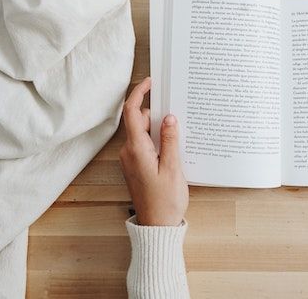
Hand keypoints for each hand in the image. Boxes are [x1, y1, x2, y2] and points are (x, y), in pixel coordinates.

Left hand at [119, 77, 188, 225]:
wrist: (157, 226)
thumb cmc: (165, 201)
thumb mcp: (173, 168)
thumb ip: (170, 140)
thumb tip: (169, 118)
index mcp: (136, 149)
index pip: (132, 112)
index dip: (139, 93)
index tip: (150, 82)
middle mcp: (129, 152)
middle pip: (139, 121)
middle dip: (157, 114)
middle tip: (177, 113)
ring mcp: (131, 160)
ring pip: (142, 133)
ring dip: (158, 129)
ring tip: (179, 134)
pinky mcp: (136, 166)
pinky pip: (144, 145)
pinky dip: (156, 140)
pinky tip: (172, 147)